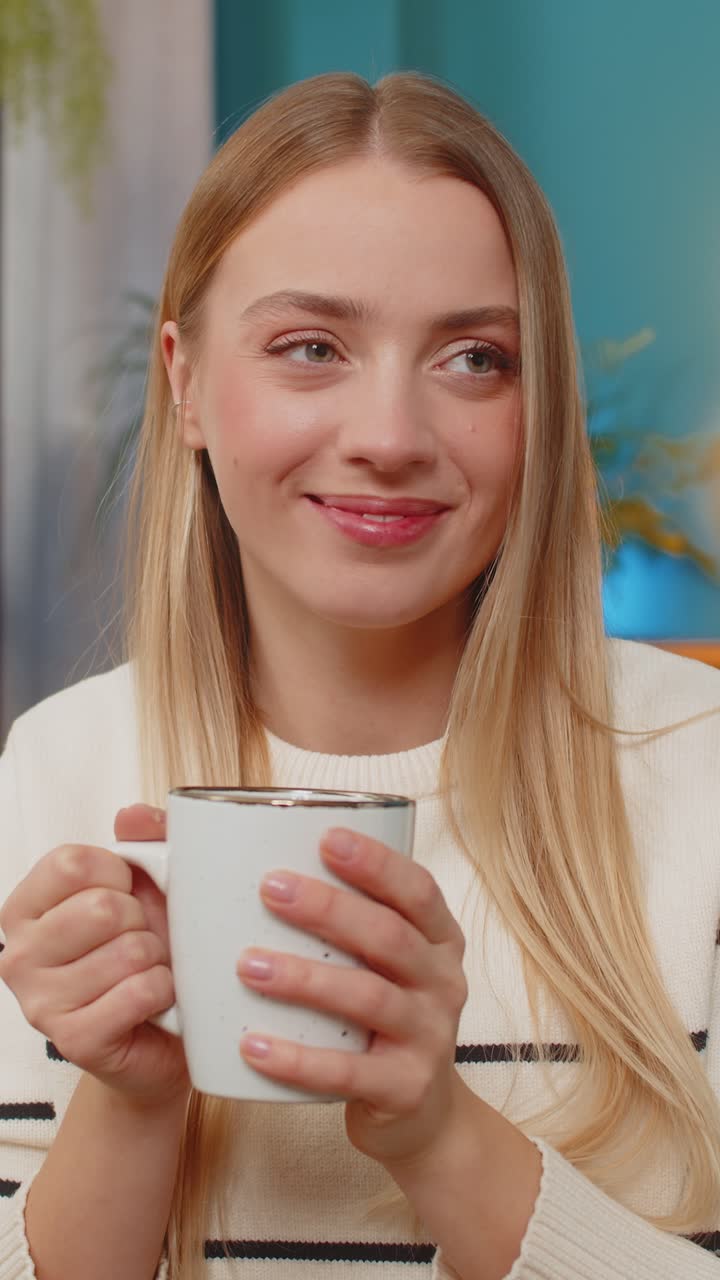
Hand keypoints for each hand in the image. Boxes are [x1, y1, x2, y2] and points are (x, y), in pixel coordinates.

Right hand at [0, 804, 189, 1107]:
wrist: (163, 1034)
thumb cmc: (148, 953)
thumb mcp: (149, 883)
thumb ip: (146, 836)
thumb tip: (130, 816)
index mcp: (27, 907)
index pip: (71, 863)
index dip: (119, 874)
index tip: (126, 894)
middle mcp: (18, 954)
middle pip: (102, 908)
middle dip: (141, 921)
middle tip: (139, 940)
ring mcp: (40, 1002)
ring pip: (128, 952)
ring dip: (156, 959)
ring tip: (147, 971)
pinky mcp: (73, 1040)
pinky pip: (140, 992)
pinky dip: (164, 991)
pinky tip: (155, 1000)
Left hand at [237, 827, 468, 1168]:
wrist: (421, 1114)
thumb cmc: (382, 1018)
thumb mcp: (384, 964)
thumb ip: (347, 922)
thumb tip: (256, 865)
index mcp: (440, 940)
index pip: (418, 890)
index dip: (376, 862)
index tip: (326, 837)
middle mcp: (443, 982)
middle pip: (389, 936)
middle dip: (329, 908)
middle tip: (270, 888)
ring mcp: (429, 1037)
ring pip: (368, 998)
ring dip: (305, 979)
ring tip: (248, 965)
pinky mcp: (405, 1088)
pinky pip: (348, 1073)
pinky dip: (297, 1060)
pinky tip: (253, 1046)